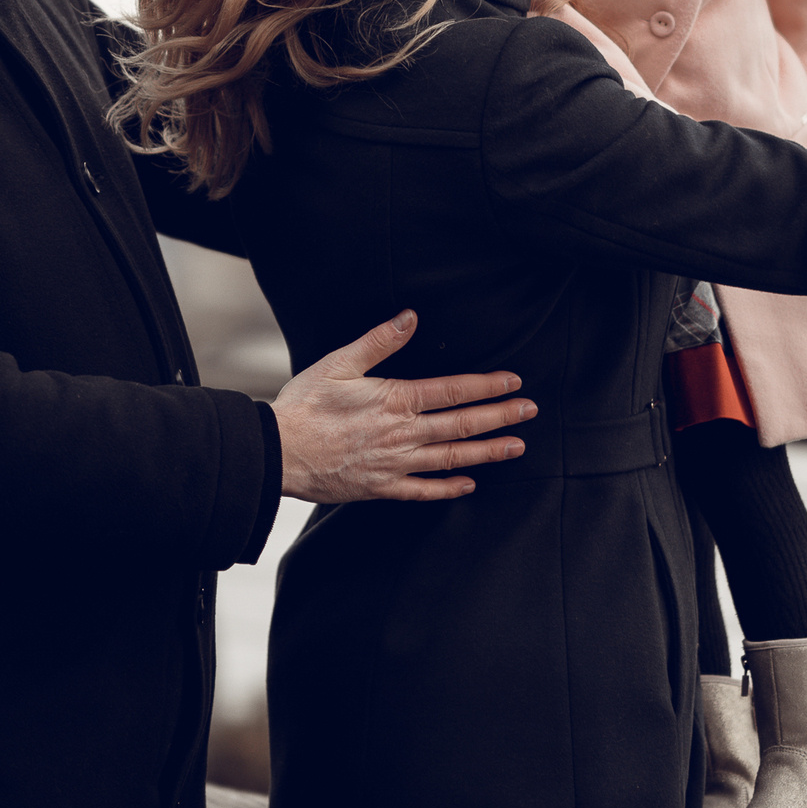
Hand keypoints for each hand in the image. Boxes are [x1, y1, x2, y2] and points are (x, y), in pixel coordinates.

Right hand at [270, 310, 536, 502]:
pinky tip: (469, 485)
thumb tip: (410, 317)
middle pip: (462, 425)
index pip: (453, 391)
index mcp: (395, 400)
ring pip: (451, 457)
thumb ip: (379, 341)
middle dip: (500, 417)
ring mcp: (394, 464)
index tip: (513, 382)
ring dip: (487, 451)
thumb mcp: (339, 363)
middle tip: (529, 411)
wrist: (277, 452)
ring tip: (516, 447)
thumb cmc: (304, 405)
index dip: (486, 385)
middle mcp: (403, 434)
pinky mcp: (381, 488)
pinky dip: (448, 488)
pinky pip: (423, 490)